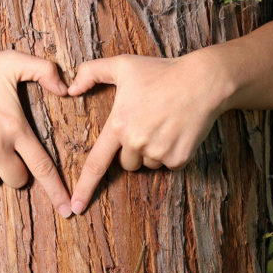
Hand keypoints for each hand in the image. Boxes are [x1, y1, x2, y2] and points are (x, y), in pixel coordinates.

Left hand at [67, 52, 229, 213]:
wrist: (202, 81)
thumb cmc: (160, 72)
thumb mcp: (122, 65)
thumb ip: (91, 72)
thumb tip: (70, 89)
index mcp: (119, 125)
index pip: (96, 163)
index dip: (85, 187)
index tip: (76, 206)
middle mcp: (136, 142)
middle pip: (126, 163)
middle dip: (132, 150)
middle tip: (146, 124)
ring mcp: (159, 152)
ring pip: (148, 164)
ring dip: (152, 151)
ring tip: (163, 124)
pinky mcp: (179, 158)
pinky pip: (168, 165)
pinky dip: (171, 153)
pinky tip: (176, 130)